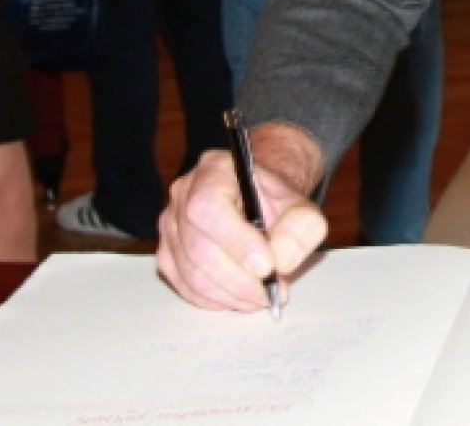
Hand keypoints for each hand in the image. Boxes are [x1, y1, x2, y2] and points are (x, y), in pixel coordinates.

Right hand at [156, 125, 327, 312]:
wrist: (260, 205)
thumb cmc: (275, 204)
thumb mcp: (301, 207)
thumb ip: (302, 228)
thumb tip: (282, 260)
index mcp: (214, 169)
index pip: (208, 206)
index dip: (236, 240)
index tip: (267, 266)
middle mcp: (183, 194)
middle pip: (198, 247)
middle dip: (239, 279)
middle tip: (271, 291)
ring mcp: (170, 225)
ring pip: (191, 273)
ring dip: (231, 294)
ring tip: (262, 296)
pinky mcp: (168, 254)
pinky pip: (185, 287)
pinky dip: (216, 300)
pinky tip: (241, 297)